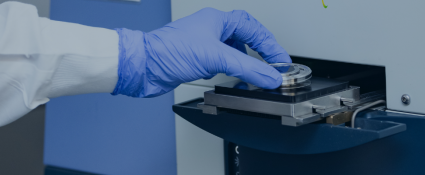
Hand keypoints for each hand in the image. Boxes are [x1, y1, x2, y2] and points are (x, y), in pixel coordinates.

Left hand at [112, 7, 290, 97]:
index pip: (253, 28)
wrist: (144, 66)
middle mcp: (210, 30)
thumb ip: (247, 67)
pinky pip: (221, 65)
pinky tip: (230, 81)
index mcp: (217, 20)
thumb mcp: (216, 57)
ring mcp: (203, 46)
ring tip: (253, 76)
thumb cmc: (169, 51)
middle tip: (272, 68)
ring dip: (244, 65)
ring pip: (232, 53)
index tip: (280, 61)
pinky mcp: (196, 61)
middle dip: (259, 53)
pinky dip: (229, 73)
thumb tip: (270, 75)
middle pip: (244, 39)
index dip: (269, 43)